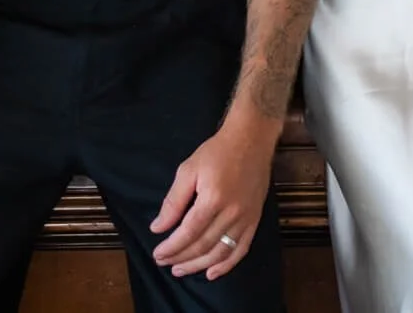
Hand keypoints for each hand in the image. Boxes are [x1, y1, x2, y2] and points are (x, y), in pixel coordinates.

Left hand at [150, 115, 277, 279]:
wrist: (251, 140)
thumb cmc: (216, 152)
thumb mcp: (188, 169)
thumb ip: (173, 201)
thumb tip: (158, 227)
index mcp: (212, 199)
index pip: (188, 233)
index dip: (171, 248)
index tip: (157, 255)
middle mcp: (231, 213)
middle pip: (203, 245)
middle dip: (181, 258)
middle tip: (164, 263)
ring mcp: (246, 219)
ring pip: (220, 252)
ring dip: (199, 265)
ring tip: (181, 270)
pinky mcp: (255, 220)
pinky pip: (241, 249)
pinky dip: (227, 265)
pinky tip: (212, 273)